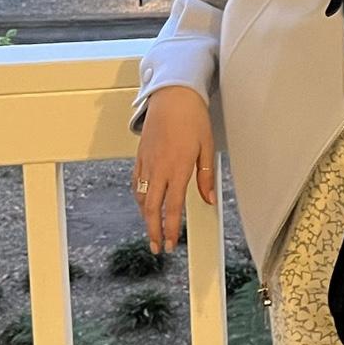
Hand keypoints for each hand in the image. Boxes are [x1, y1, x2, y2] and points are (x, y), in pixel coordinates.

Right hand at [133, 85, 215, 254]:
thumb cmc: (193, 118)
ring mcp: (146, 163)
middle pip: (151, 208)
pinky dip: (139, 198)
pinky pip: (136, 183)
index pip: (172, 207)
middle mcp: (159, 168)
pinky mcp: (139, 156)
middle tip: (157, 247)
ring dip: (145, 217)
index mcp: (177, 168)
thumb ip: (206, 176)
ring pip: (141, 197)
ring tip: (151, 230)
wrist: (172, 96)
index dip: (170, 229)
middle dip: (153, 231)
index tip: (170, 244)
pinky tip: (144, 205)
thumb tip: (208, 199)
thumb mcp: (207, 146)